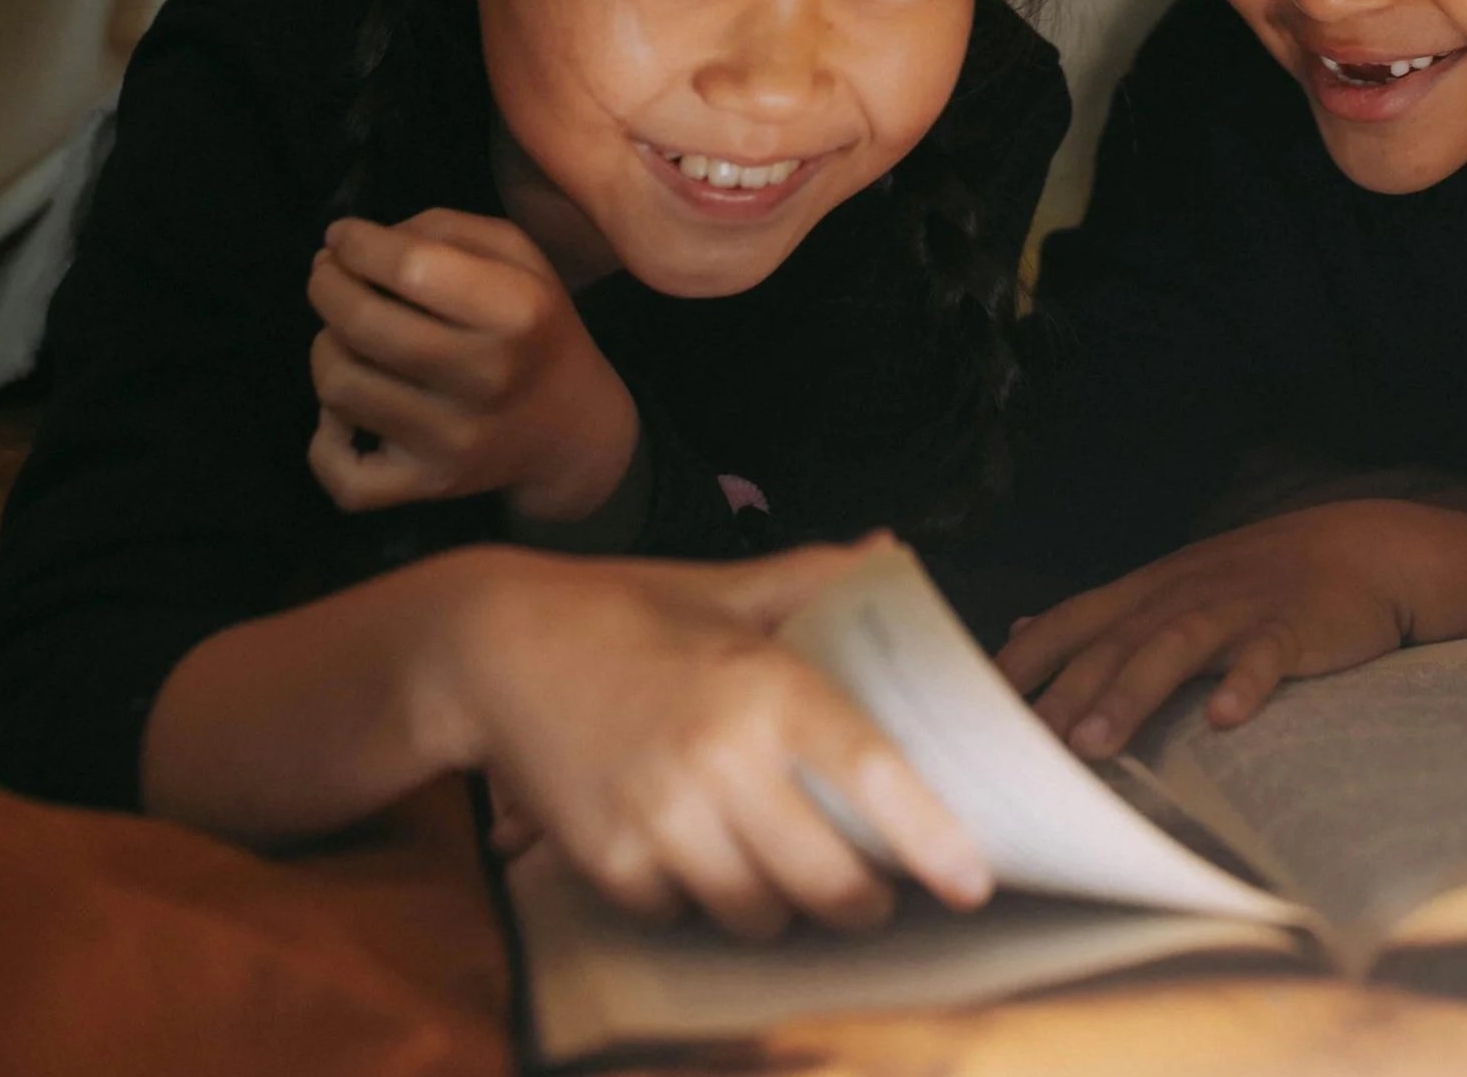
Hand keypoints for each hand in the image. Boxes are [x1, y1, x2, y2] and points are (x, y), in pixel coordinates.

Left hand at [307, 210, 638, 523]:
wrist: (572, 429)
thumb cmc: (536, 327)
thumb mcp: (518, 256)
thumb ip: (442, 230)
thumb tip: (349, 246)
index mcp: (517, 309)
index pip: (409, 266)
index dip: (357, 244)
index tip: (342, 237)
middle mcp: (487, 376)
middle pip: (362, 324)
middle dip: (327, 285)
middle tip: (327, 274)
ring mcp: (454, 440)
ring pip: (339, 387)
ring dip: (326, 349)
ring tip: (345, 336)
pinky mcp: (428, 486)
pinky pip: (341, 474)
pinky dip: (325, 438)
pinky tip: (347, 411)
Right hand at [430, 539, 992, 937]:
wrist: (494, 647)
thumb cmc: (625, 612)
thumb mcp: (724, 586)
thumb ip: (815, 577)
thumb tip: (891, 550)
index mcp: (765, 684)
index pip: (872, 775)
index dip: (930, 836)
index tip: (973, 879)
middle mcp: (721, 758)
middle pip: (829, 879)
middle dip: (864, 900)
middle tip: (876, 891)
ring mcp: (661, 819)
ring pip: (760, 914)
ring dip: (783, 907)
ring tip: (785, 872)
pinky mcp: (610, 864)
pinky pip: (685, 916)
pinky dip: (700, 901)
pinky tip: (698, 856)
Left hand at [996, 502, 1466, 759]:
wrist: (1362, 549)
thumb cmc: (1258, 580)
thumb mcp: (1172, 587)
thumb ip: (1098, 616)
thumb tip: (1020, 629)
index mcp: (1149, 591)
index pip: (1069, 622)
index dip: (1022, 662)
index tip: (971, 707)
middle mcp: (1182, 595)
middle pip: (1111, 643)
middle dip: (1063, 693)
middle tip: (1020, 748)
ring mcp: (1238, 609)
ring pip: (1174, 648)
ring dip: (1131, 694)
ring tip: (1094, 744)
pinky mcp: (1294, 627)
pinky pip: (1266, 657)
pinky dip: (1245, 685)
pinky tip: (1226, 720)